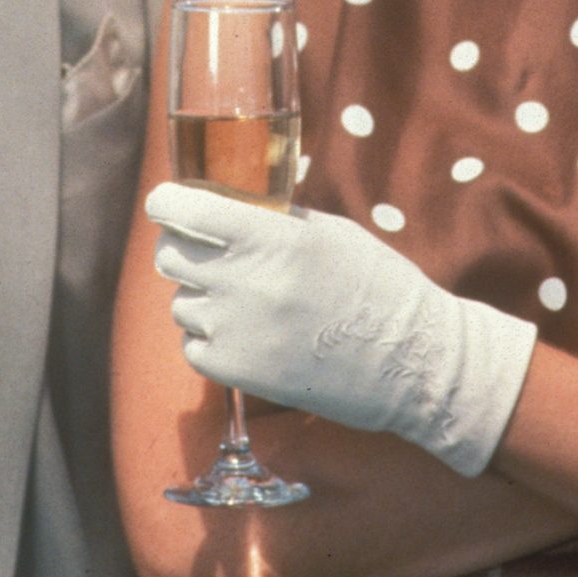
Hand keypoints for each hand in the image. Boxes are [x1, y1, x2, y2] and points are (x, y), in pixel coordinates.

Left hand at [146, 181, 538, 475]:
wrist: (409, 362)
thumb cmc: (377, 288)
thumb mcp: (328, 233)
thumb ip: (271, 219)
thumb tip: (222, 204)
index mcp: (272, 239)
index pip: (184, 210)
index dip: (168, 202)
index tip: (168, 203)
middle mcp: (246, 284)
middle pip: (169, 255)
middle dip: (183, 248)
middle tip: (208, 252)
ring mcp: (237, 332)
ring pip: (181, 303)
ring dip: (204, 298)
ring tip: (250, 304)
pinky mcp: (235, 373)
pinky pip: (193, 346)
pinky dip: (212, 340)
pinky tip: (252, 337)